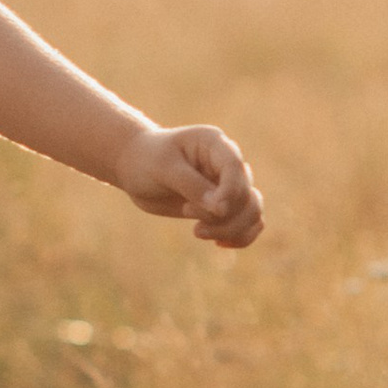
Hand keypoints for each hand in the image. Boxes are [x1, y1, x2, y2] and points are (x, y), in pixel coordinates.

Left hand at [114, 120, 263, 249]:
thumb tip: (220, 209)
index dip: (229, 192)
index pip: (235, 167)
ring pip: (252, 210)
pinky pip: (250, 222)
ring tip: (197, 232)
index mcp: (215, 143)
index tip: (214, 210)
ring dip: (232, 229)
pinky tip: (219, 244)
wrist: (135, 167)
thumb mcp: (163, 168)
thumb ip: (191, 186)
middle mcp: (227, 163)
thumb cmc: (146, 160)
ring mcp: (229, 184)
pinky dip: (241, 236)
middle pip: (246, 194)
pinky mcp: (226, 204)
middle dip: (223, 216)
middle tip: (188, 216)